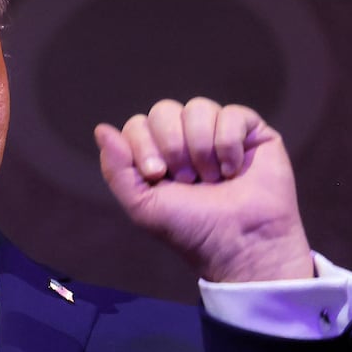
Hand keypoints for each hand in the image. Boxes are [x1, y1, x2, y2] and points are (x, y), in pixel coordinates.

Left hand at [94, 97, 312, 282]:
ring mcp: (218, 132)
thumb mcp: (143, 205)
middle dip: (172, 144)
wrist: (241, 244)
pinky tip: (234, 170)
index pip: (137, 124)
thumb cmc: (192, 229)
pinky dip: (228, 145)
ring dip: (201, 147)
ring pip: (198, 108)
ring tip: (213, 178)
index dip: (143, 145)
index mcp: (158, 153)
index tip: (157, 175)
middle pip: (164, 110)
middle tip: (186, 179)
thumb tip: (101, 129)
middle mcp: (187, 138)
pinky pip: (231, 114)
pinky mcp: (251, 132)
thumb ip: (117, 169)